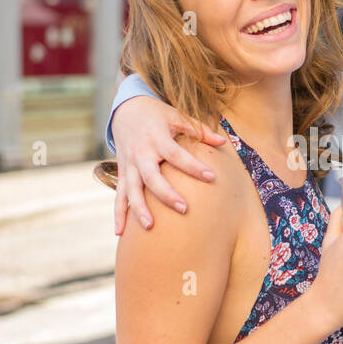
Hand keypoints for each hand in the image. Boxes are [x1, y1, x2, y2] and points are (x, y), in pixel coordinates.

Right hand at [111, 98, 225, 234]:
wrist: (125, 110)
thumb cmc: (157, 115)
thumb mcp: (177, 117)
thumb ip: (199, 131)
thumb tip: (224, 142)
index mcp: (157, 138)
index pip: (177, 155)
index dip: (193, 166)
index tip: (211, 177)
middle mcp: (141, 153)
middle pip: (152, 177)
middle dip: (166, 194)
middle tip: (184, 209)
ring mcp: (129, 165)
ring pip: (132, 190)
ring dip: (139, 209)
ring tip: (150, 226)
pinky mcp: (122, 173)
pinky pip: (119, 196)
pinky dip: (119, 214)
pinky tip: (120, 233)